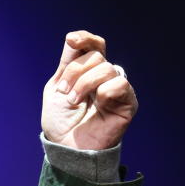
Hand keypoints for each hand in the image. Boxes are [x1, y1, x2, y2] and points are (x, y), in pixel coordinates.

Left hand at [42, 30, 137, 149]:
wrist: (65, 148)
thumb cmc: (61, 122)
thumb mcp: (56, 88)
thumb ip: (67, 63)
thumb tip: (72, 38)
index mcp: (89, 71)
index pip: (94, 45)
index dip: (85, 39)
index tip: (71, 40)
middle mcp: (105, 77)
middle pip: (96, 56)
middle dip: (75, 72)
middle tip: (64, 92)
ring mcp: (117, 89)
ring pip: (106, 68)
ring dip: (84, 84)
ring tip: (73, 101)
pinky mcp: (128, 103)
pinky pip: (120, 84)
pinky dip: (104, 91)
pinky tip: (97, 104)